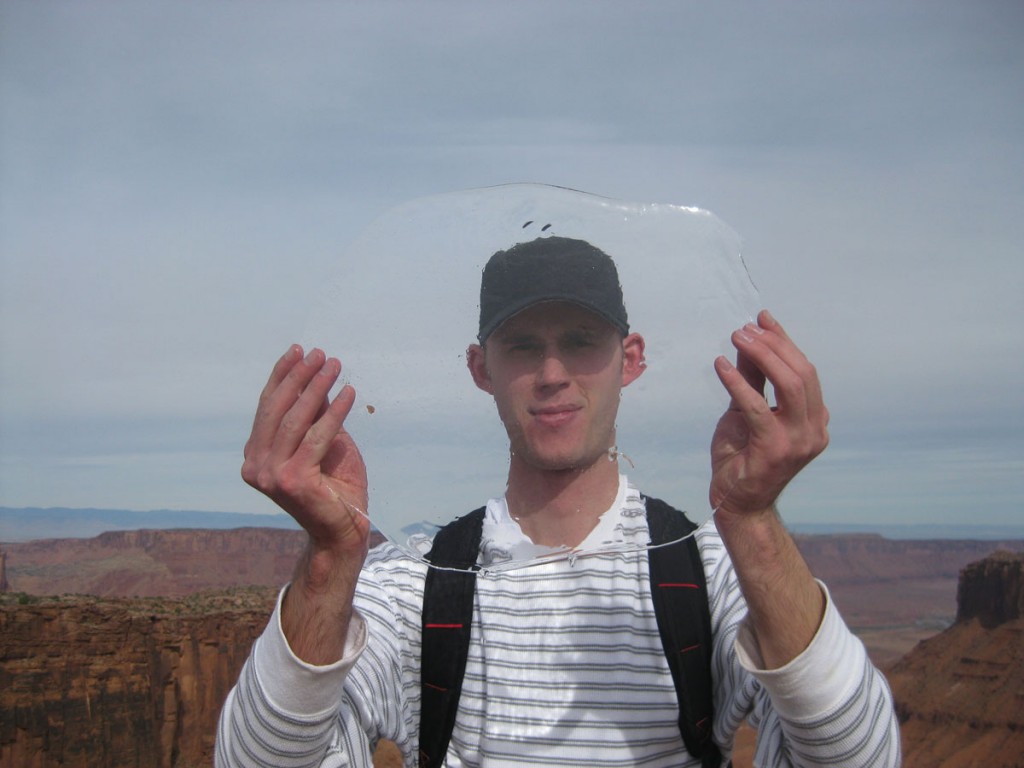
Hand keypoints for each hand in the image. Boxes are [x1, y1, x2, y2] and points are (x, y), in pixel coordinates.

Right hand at [241, 345, 369, 561]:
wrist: (342, 531)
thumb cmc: (334, 488)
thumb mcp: (322, 443)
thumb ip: (313, 415)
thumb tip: (316, 376)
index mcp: (255, 456)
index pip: (266, 407)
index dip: (282, 376)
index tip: (299, 351)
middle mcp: (254, 466)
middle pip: (276, 409)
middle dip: (299, 376)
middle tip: (319, 354)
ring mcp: (270, 476)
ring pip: (295, 419)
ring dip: (316, 387)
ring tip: (334, 366)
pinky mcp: (293, 481)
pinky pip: (317, 436)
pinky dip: (335, 412)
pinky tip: (349, 393)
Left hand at [709, 310, 828, 518]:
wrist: (738, 503)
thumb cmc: (742, 458)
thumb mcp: (746, 411)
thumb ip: (752, 380)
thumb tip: (748, 342)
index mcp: (815, 419)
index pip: (804, 370)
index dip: (784, 341)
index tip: (763, 319)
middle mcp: (815, 429)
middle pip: (803, 373)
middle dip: (774, 344)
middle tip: (745, 328)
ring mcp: (800, 441)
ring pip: (791, 384)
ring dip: (763, 355)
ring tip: (738, 338)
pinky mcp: (775, 449)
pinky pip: (758, 406)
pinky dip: (738, 382)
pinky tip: (720, 366)